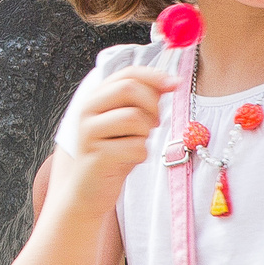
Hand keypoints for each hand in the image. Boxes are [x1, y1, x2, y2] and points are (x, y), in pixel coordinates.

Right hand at [62, 69, 173, 207]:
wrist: (89, 191)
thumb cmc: (113, 154)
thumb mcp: (127, 123)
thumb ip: (143, 100)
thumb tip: (171, 81)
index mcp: (96, 97)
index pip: (127, 74)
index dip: (154, 76)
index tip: (175, 84)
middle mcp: (88, 110)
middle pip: (129, 89)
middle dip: (151, 105)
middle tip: (154, 123)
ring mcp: (89, 132)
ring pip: (134, 117)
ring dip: (146, 133)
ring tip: (137, 143)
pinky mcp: (97, 155)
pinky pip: (135, 147)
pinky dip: (141, 154)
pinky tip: (130, 160)